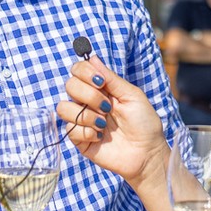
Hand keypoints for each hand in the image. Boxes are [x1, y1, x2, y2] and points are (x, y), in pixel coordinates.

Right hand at [56, 55, 169, 192]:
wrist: (147, 153)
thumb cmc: (144, 123)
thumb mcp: (132, 96)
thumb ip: (111, 78)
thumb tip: (92, 57)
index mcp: (100, 88)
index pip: (78, 70)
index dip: (84, 72)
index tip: (101, 82)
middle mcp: (88, 102)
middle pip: (69, 85)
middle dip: (88, 95)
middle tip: (107, 106)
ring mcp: (82, 121)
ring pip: (63, 108)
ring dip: (86, 115)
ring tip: (103, 123)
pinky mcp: (79, 140)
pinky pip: (70, 130)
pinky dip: (87, 132)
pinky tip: (100, 137)